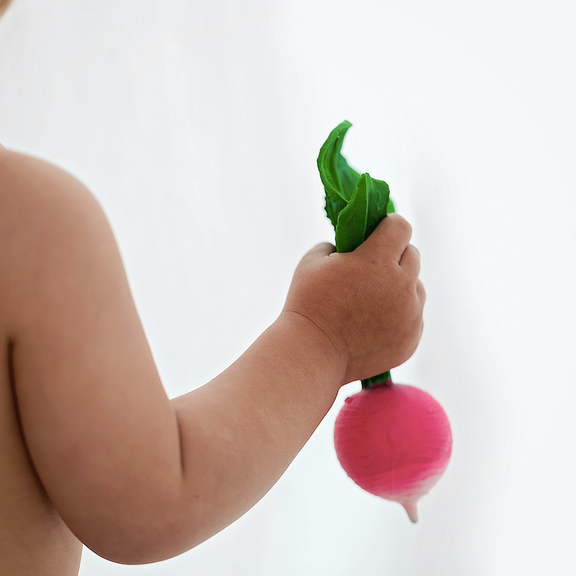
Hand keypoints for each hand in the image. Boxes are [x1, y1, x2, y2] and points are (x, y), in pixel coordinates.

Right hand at [282, 214, 424, 383]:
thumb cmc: (308, 303)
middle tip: (373, 267)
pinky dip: (400, 315)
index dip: (389, 226)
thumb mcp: (313, 260)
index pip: (401, 227)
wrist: (312, 354)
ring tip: (372, 299)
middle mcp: (401, 285)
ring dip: (401, 286)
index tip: (380, 233)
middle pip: (413, 255)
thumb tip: (354, 245)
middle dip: (395, 256)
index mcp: (377, 260)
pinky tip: (375, 322)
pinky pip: (414, 316)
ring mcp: (410, 315)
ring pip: (417, 287)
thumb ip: (338, 243)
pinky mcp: (411, 339)